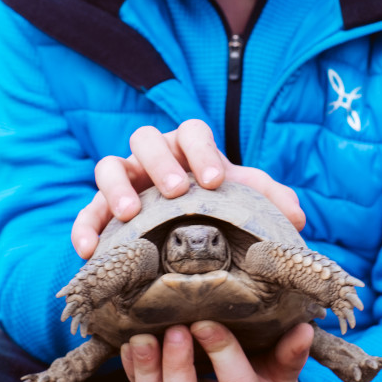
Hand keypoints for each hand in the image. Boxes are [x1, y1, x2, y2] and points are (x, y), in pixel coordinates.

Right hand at [72, 119, 303, 258]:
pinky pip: (87, 211)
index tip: (216, 181)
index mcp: (188, 146)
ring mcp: (125, 179)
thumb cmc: (218, 207)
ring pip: (109, 165)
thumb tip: (297, 217)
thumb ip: (270, 202)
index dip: (202, 151)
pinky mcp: (102, 208)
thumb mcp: (245, 202)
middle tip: (177, 192)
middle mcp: (153, 156)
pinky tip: (88, 250)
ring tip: (129, 214)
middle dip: (161, 163)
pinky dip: (84, 226)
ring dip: (117, 187)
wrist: (190, 235)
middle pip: (146, 139)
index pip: (192, 131)